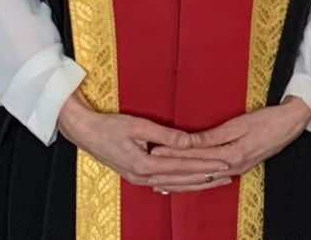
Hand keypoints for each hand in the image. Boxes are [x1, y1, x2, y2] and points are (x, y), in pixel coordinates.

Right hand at [56, 92, 232, 194]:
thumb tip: (188, 142)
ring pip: (173, 182)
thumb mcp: (138, 125)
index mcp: (144, 164)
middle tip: (227, 175)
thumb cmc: (109, 126)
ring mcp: (138, 177)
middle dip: (206, 177)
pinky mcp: (135, 174)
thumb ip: (165, 135)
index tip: (224, 164)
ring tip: (214, 180)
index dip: (205, 165)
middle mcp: (142, 175)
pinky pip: (162, 182)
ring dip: (195, 182)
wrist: (84, 132)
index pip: (183, 166)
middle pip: (181, 178)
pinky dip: (178, 183)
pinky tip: (186, 185)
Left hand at [151, 97, 310, 179]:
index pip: (194, 157)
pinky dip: (194, 182)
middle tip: (147, 172)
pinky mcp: (238, 168)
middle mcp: (232, 167)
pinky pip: (210, 179)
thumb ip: (212, 136)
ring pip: (201, 180)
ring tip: (159, 183)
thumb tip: (188, 143)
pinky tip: (183, 183)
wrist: (291, 124)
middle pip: (194, 173)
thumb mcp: (239, 124)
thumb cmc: (268, 120)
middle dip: (170, 173)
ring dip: (179, 182)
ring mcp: (236, 170)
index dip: (172, 154)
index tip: (153, 152)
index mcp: (231, 155)